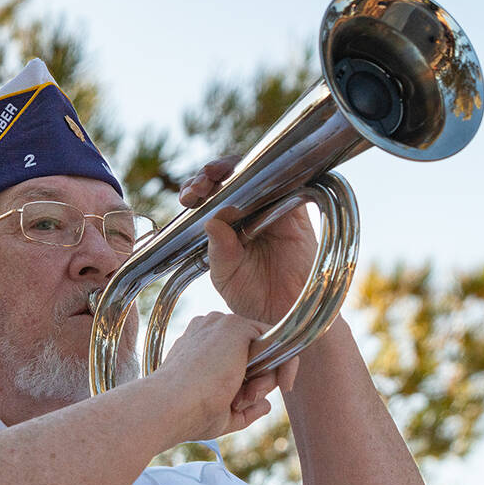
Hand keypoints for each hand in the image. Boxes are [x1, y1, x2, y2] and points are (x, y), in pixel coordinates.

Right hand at [151, 311, 299, 443]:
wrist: (169, 407)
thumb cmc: (187, 414)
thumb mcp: (222, 413)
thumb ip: (245, 407)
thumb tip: (266, 405)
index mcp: (201, 345)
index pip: (241, 355)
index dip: (253, 380)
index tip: (248, 402)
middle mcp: (211, 330)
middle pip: (257, 352)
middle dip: (261, 382)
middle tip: (243, 402)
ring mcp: (222, 325)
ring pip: (267, 348)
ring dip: (265, 380)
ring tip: (239, 399)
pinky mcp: (235, 327)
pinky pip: (277, 340)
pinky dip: (280, 365)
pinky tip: (256, 386)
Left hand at [180, 156, 317, 324]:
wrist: (283, 315)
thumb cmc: (253, 298)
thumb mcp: (226, 276)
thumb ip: (218, 252)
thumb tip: (211, 222)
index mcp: (225, 226)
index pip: (208, 198)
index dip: (196, 190)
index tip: (187, 197)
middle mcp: (248, 214)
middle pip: (228, 179)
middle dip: (208, 175)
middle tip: (197, 187)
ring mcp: (271, 210)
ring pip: (253, 175)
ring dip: (232, 169)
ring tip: (213, 177)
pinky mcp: (296, 214)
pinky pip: (285, 186)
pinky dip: (269, 176)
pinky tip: (252, 178)